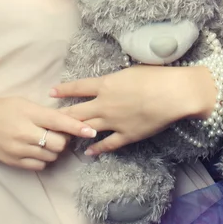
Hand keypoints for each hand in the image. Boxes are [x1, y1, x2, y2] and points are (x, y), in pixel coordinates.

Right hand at [0, 97, 96, 170]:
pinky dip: (44, 158)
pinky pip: (39, 165)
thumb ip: (44, 112)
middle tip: (59, 132)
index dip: (77, 127)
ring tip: (46, 139)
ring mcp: (18, 150)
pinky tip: (37, 149)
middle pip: (58, 143)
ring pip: (51, 156)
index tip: (92, 131)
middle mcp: (25, 133)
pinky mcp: (13, 162)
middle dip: (64, 138)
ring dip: (54, 149)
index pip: (59, 121)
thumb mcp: (23, 102)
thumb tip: (67, 120)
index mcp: (28, 114)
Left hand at [51, 65, 214, 154]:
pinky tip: (88, 152)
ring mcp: (114, 121)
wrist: (172, 94)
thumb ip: (116, 78)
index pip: (78, 87)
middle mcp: (104, 104)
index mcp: (106, 84)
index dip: (64, 90)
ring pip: (88, 128)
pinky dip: (97, 149)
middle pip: (77, 111)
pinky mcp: (126, 135)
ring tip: (64, 137)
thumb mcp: (130, 71)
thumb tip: (111, 81)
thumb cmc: (155, 76)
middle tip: (50, 121)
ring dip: (75, 132)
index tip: (51, 92)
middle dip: (62, 116)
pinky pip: (107, 144)